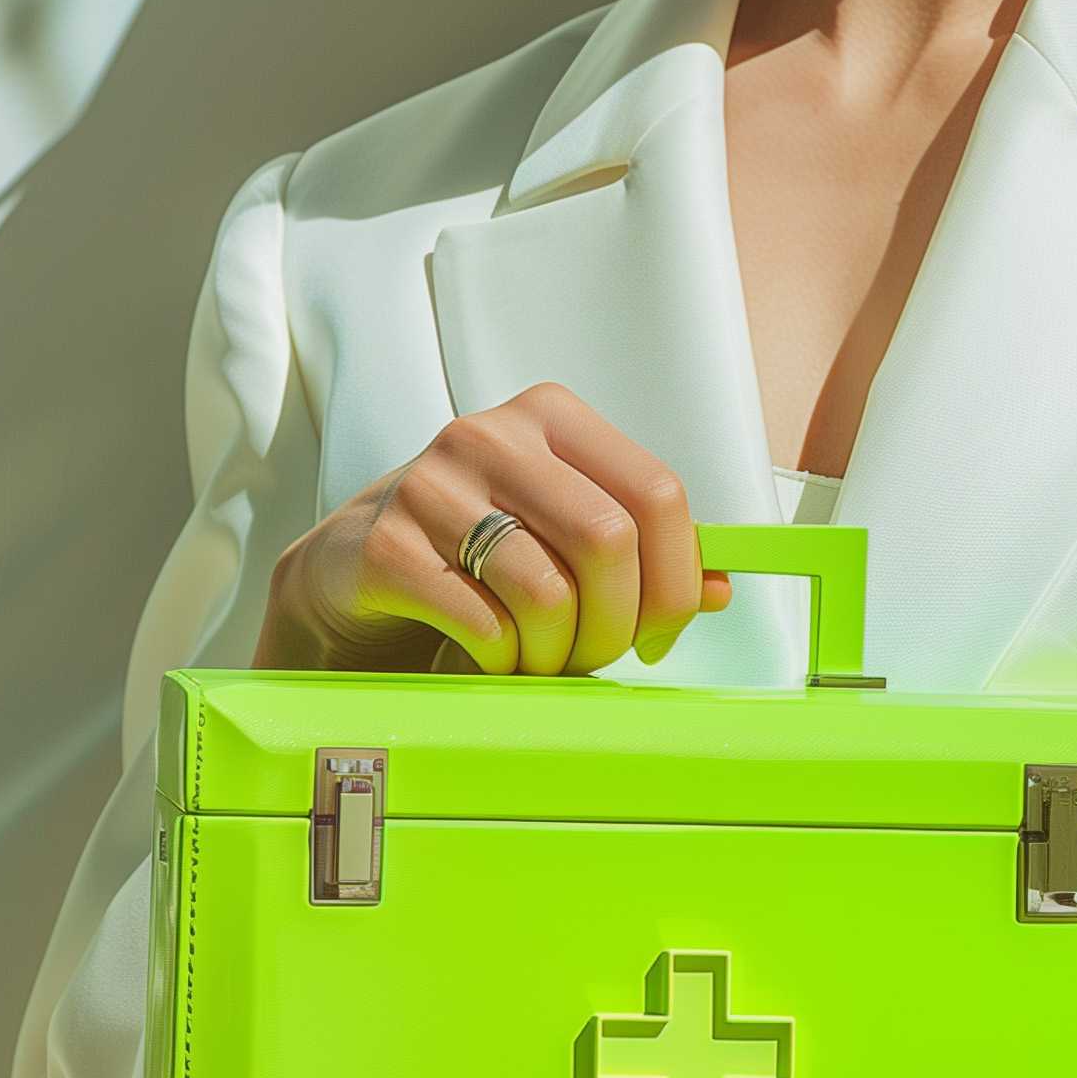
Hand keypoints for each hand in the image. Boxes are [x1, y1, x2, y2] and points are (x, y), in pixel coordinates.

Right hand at [258, 381, 732, 674]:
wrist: (357, 569)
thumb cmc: (480, 551)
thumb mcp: (565, 536)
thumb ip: (646, 554)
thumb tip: (719, 589)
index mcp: (554, 417)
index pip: (657, 493)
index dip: (676, 579)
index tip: (662, 635)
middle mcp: (493, 434)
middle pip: (607, 541)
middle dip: (617, 624)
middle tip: (600, 658)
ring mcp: (433, 484)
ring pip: (545, 591)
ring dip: (557, 651)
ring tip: (540, 659)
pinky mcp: (388, 544)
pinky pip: (483, 623)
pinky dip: (504, 660)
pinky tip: (493, 656)